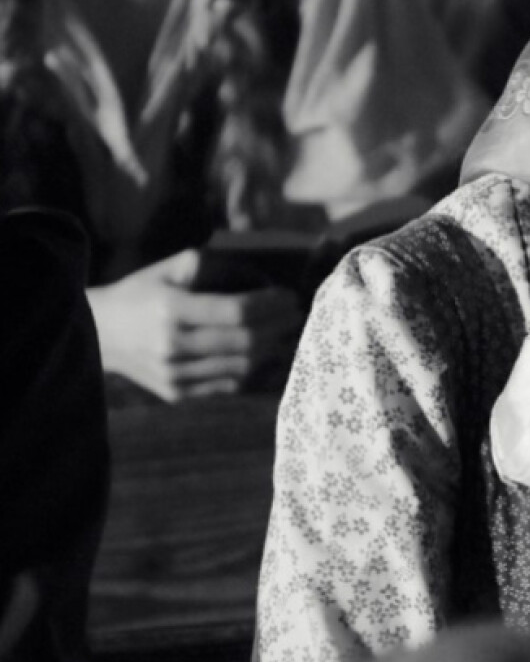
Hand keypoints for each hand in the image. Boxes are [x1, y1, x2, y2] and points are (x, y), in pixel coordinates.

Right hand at [87, 249, 303, 402]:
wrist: (101, 334)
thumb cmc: (144, 292)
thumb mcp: (174, 267)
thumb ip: (220, 267)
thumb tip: (264, 281)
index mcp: (171, 310)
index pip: (237, 311)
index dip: (271, 304)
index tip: (291, 296)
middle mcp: (171, 346)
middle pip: (245, 342)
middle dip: (280, 327)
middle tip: (297, 315)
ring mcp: (174, 375)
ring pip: (242, 367)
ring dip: (273, 349)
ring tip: (289, 333)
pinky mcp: (177, 394)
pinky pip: (229, 385)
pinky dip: (255, 369)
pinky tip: (269, 353)